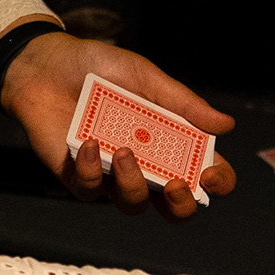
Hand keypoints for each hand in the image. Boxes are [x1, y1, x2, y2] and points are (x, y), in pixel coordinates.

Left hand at [0, 31, 235, 219]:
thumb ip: (183, 104)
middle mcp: (146, 166)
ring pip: (133, 204)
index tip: (210, 173)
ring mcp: (113, 176)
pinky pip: (91, 190)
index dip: (215, 182)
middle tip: (176, 183)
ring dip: (134, 183)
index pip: (203, 175)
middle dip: (181, 204)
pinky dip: (94, 170)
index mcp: (170, 143)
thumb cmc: (100, 69)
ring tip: (126, 151)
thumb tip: (226, 124)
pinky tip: (91, 144)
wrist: (48, 66)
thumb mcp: (146, 78)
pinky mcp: (79, 178)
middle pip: (175, 208)